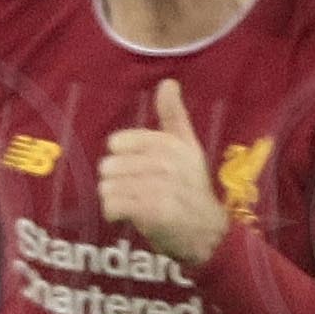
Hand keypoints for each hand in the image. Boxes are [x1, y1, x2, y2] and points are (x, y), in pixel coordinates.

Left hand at [97, 78, 229, 269]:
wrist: (207, 231)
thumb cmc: (191, 187)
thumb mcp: (187, 146)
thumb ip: (174, 115)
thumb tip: (168, 82)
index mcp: (171, 143)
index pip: (118, 143)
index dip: (119, 158)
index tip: (136, 168)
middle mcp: (168, 162)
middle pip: (108, 166)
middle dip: (114, 182)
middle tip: (134, 190)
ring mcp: (162, 187)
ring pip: (107, 187)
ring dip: (113, 199)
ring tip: (132, 203)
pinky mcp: (155, 211)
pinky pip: (113, 206)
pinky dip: (113, 213)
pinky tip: (126, 215)